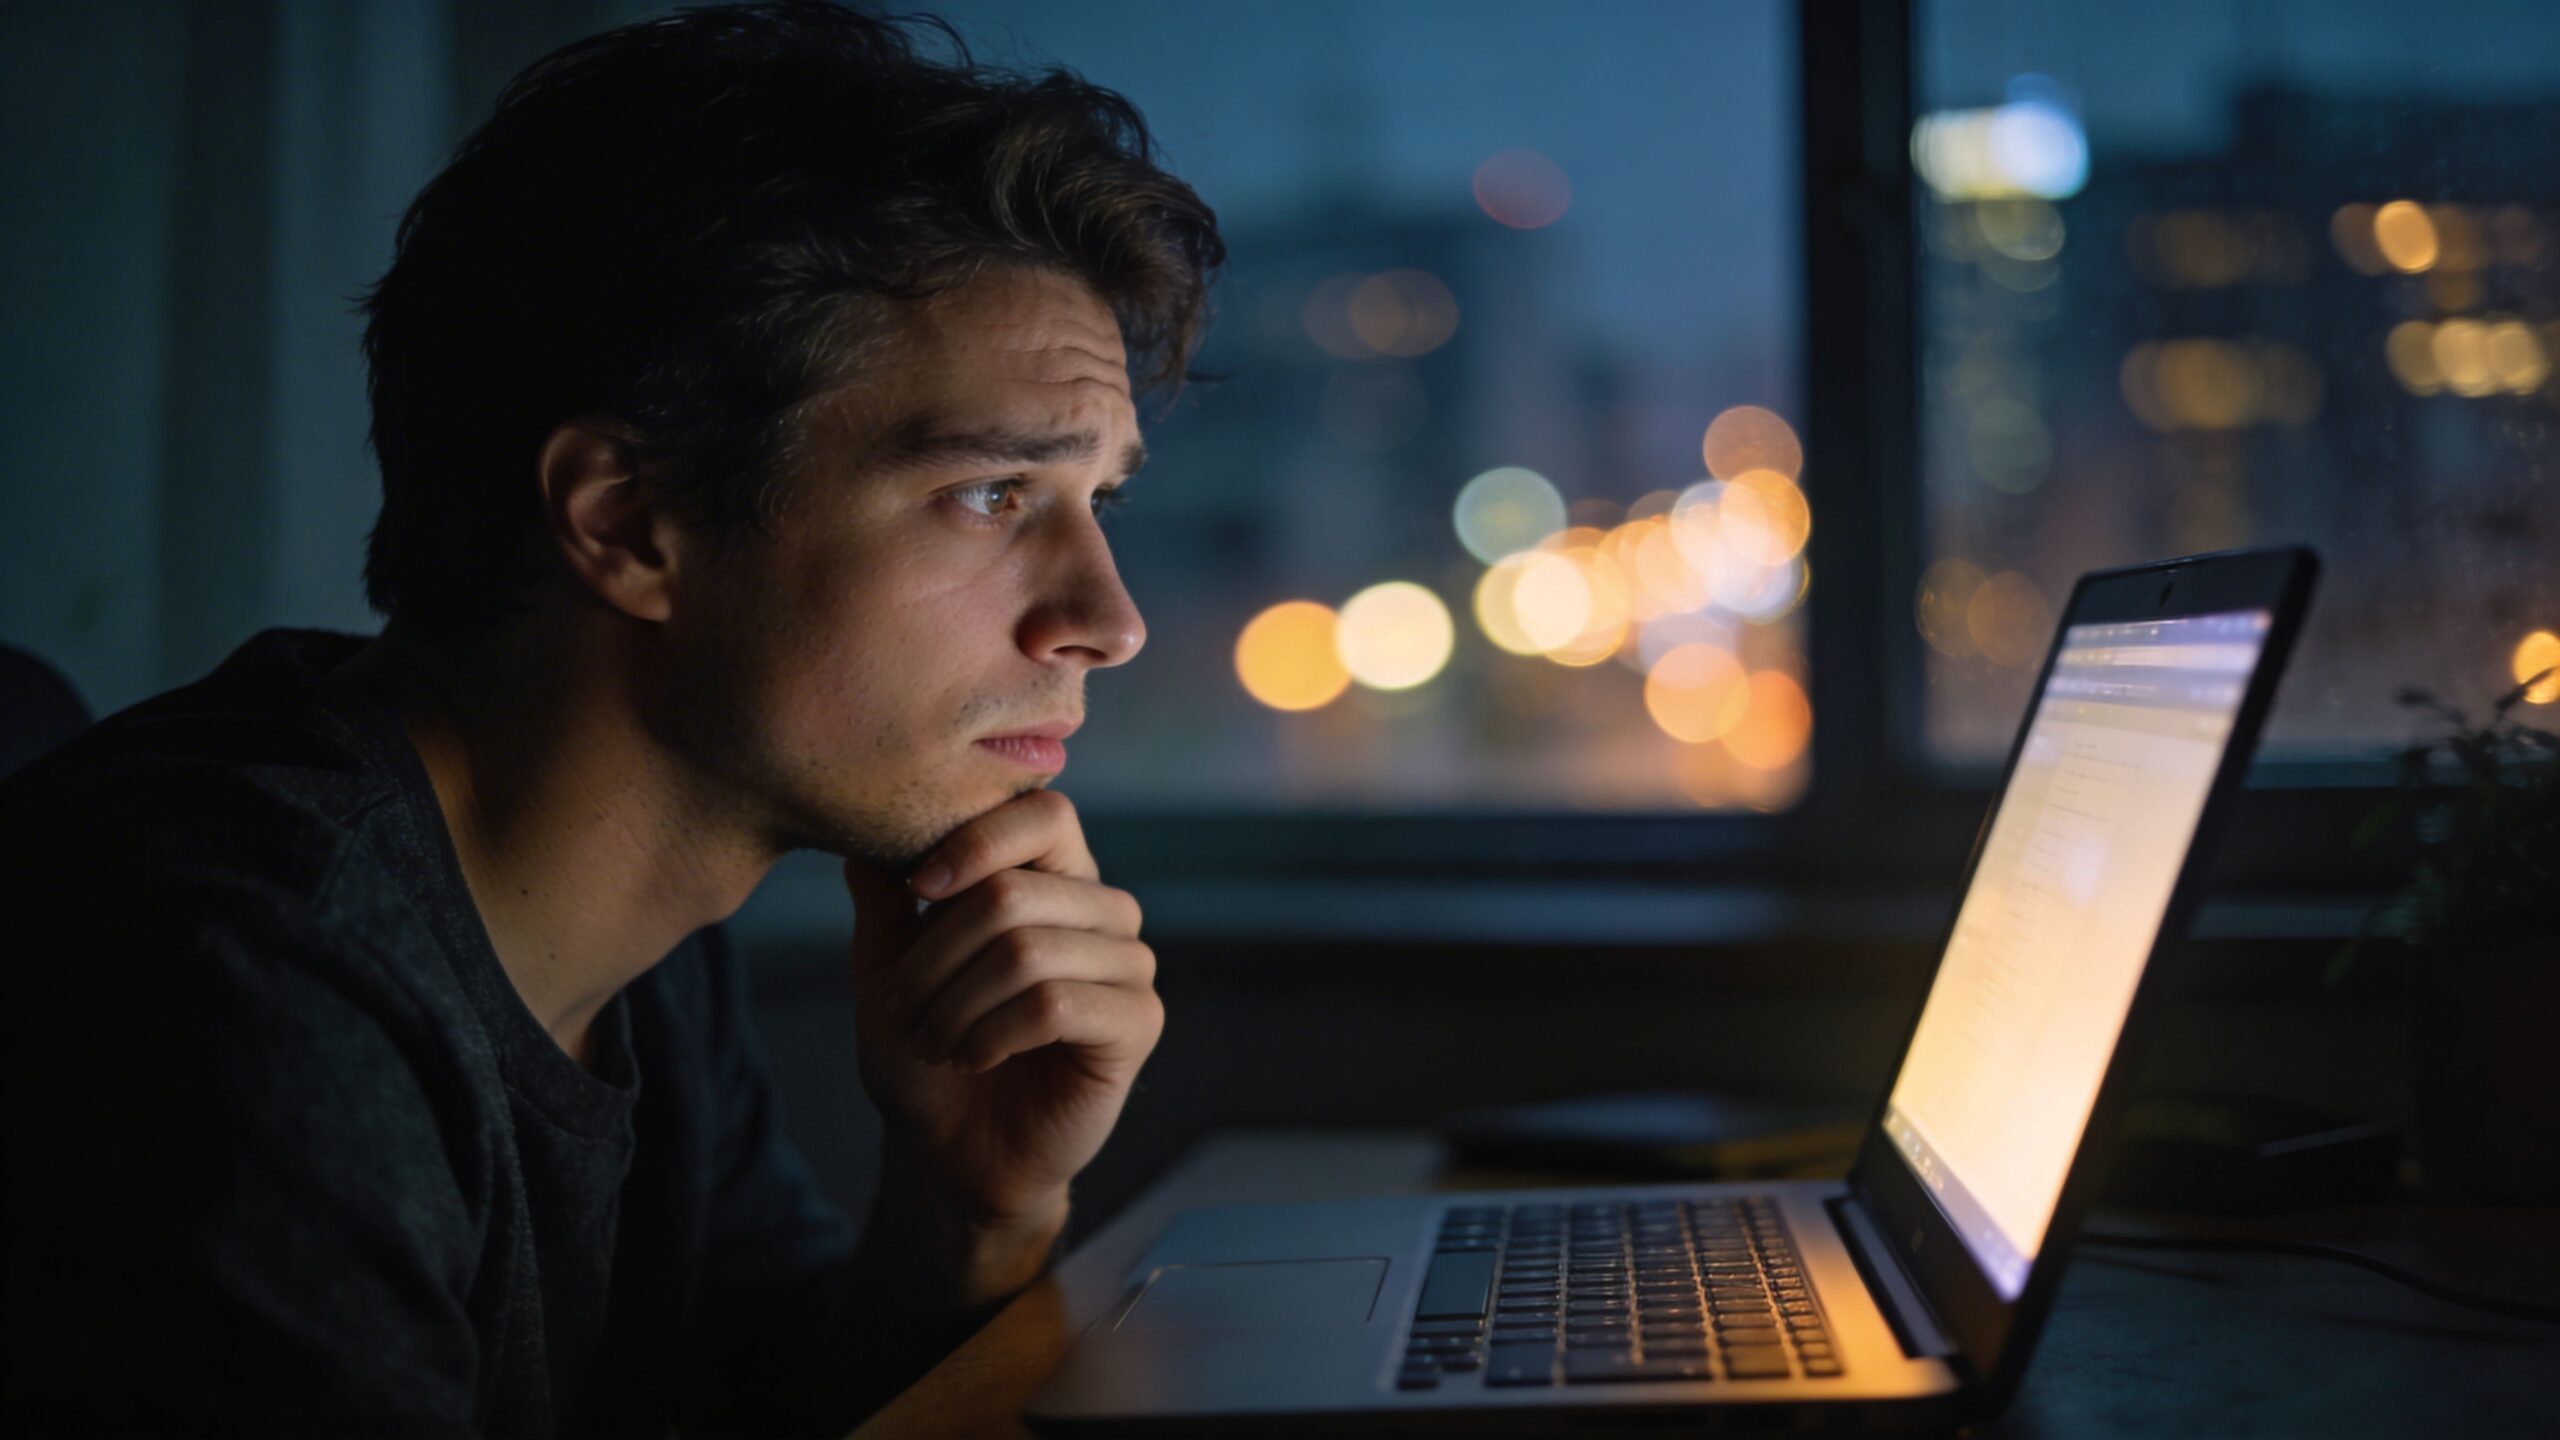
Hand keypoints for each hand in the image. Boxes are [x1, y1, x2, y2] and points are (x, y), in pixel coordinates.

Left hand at [843, 790, 1162, 1233]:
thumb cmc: (927, 1051)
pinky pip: (1054, 1005)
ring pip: (1026, 951)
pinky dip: (992, 1034)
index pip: (1043, 812)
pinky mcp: (1137, 1023)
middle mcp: (1105, 911)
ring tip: (934, 1039)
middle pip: (1014, 891)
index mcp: (1057, 878)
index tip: (918, 888)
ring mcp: (1128, 965)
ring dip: (956, 1002)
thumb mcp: (888, 964)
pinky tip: (973, 1056)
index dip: (976, 840)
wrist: (950, 1150)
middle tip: (906, 1006)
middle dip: (936, 955)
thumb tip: (864, 837)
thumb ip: (886, 896)